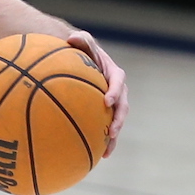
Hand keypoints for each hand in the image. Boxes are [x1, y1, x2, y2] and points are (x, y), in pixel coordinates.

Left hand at [65, 29, 128, 155]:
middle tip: (112, 130)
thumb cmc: (80, 50)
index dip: (115, 92)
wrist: (81, 61)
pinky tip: (94, 155)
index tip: (107, 101)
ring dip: (113, 136)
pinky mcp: (103, 113)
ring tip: (107, 151)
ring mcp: (111, 103)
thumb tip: (71, 38)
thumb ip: (80, 40)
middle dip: (118, 119)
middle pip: (122, 106)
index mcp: (113, 73)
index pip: (118, 82)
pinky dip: (102, 140)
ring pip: (116, 121)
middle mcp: (116, 90)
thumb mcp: (81, 41)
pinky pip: (104, 127)